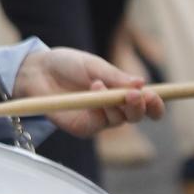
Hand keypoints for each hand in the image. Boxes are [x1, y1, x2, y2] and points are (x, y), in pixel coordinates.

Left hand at [10, 46, 164, 137]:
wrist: (37, 70)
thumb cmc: (68, 65)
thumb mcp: (93, 65)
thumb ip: (115, 76)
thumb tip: (141, 83)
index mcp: (121, 91)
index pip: (146, 103)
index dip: (155, 103)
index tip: (155, 95)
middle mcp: (114, 108)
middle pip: (137, 116)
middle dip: (140, 107)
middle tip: (137, 95)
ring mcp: (99, 119)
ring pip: (120, 120)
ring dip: (116, 104)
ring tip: (100, 84)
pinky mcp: (84, 128)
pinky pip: (99, 123)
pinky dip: (99, 108)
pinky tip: (94, 90)